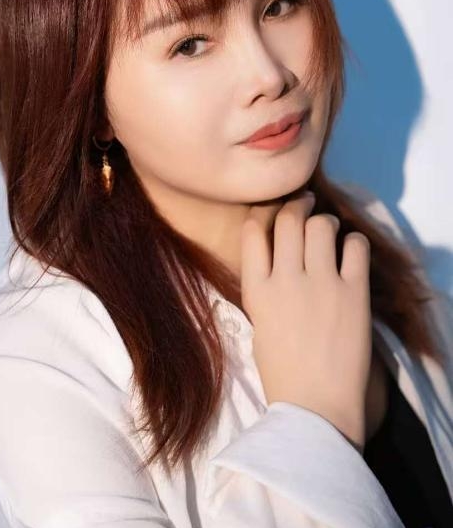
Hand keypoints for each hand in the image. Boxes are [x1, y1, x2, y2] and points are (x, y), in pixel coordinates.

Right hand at [240, 191, 371, 452]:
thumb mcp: (259, 324)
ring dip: (324, 221)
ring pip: (321, 225)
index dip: (263, 214)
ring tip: (328, 229)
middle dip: (296, 205)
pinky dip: (353, 242)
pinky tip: (350, 251)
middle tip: (305, 203)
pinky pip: (355, 246)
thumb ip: (265, 286)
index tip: (272, 213)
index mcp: (257, 289)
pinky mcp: (354, 292)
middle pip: (289, 219)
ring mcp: (321, 283)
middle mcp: (286, 279)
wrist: (316, 407)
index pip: (253, 231)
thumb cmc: (283, 372)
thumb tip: (278, 256)